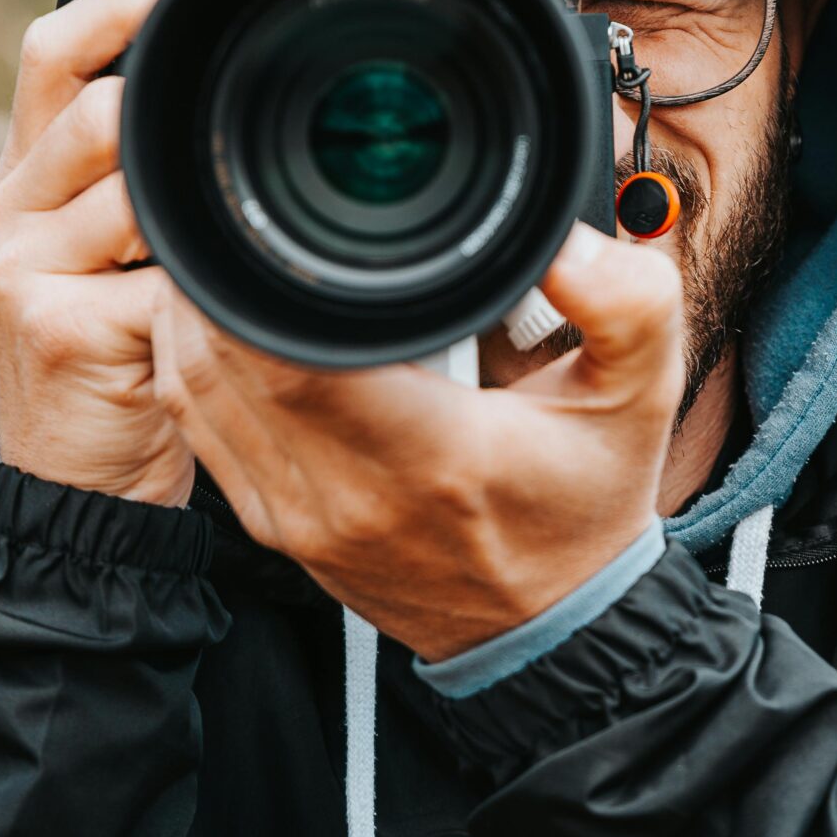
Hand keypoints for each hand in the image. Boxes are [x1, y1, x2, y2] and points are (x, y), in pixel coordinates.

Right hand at [0, 0, 194, 505]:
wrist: (78, 490)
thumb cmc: (121, 358)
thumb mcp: (121, 253)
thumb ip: (144, 176)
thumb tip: (228, 92)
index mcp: (24, 174)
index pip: (52, 46)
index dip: (123, 7)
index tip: (191, 6)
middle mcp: (6, 209)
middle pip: (102, 111)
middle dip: (177, 144)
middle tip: (218, 200)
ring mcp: (18, 266)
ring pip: (137, 190)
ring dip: (195, 231)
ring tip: (208, 277)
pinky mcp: (53, 323)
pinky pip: (160, 275)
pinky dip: (201, 298)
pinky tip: (203, 328)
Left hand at [151, 224, 683, 661]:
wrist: (553, 626)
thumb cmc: (587, 504)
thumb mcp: (641, 395)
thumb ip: (626, 303)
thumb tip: (568, 240)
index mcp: (432, 457)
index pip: (300, 360)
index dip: (268, 278)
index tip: (280, 217)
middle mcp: (348, 495)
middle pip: (228, 363)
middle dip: (227, 278)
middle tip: (252, 209)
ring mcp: (300, 519)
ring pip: (196, 392)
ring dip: (196, 315)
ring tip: (236, 250)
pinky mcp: (277, 528)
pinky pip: (200, 430)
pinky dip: (195, 364)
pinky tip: (222, 316)